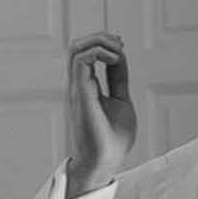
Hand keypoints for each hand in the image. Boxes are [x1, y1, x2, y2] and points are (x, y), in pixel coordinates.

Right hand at [65, 32, 136, 194]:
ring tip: (117, 50)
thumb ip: (118, 81)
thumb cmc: (111, 140)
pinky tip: (114, 61)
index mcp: (86, 87)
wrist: (104, 162)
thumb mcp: (121, 101)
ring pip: (76, 48)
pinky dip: (99, 52)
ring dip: (99, 41)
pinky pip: (81, 60)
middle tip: (119, 43)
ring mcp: (77, 88)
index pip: (87, 53)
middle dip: (100, 37)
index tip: (122, 45)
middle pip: (77, 46)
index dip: (105, 43)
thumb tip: (120, 59)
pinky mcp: (80, 93)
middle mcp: (78, 85)